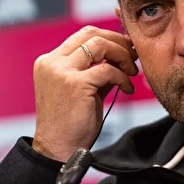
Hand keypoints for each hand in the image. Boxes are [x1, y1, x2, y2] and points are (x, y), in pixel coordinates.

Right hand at [31, 26, 138, 161]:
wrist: (58, 149)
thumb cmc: (70, 124)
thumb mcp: (82, 90)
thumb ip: (95, 70)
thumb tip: (121, 55)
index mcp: (50, 62)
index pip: (82, 36)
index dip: (108, 38)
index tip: (125, 48)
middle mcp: (52, 63)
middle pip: (91, 34)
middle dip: (117, 42)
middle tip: (133, 56)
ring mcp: (62, 72)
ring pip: (100, 45)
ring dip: (122, 56)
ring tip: (131, 72)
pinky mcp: (75, 84)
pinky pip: (108, 70)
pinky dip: (122, 77)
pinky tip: (127, 89)